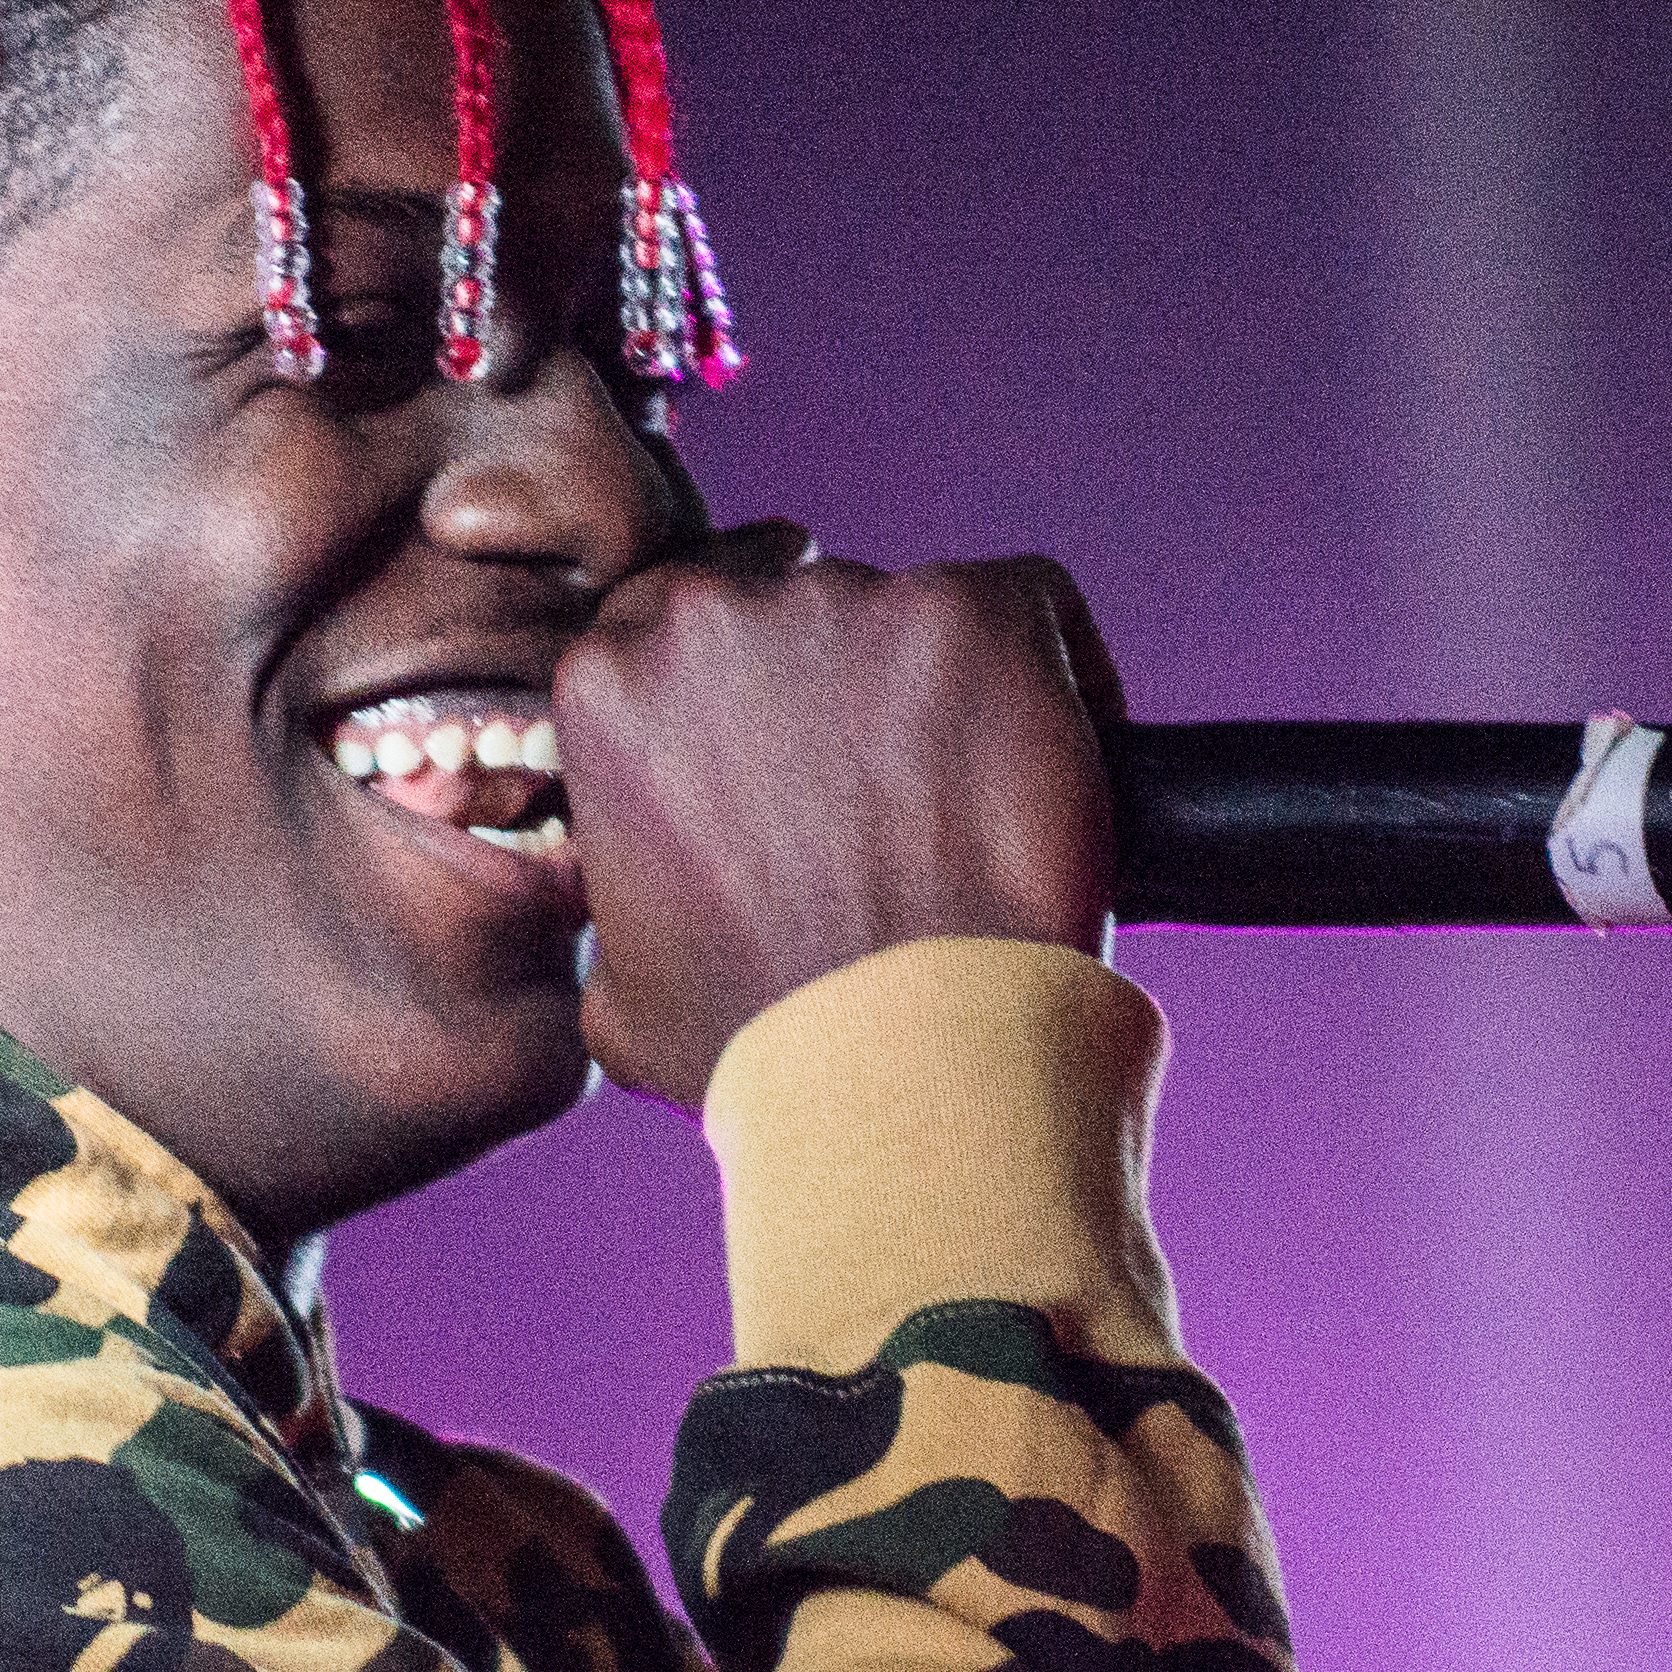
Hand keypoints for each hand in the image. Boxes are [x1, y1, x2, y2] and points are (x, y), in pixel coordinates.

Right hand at [556, 527, 1124, 1108]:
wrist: (904, 1068)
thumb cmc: (765, 1049)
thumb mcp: (619, 989)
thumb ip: (620, 898)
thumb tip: (636, 896)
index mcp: (609, 686)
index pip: (678, 621)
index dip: (751, 680)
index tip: (804, 741)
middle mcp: (712, 619)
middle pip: (797, 606)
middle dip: (844, 687)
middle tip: (898, 800)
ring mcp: (847, 602)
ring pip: (909, 609)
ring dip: (943, 687)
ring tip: (979, 808)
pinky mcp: (974, 612)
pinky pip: (1032, 604)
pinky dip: (1056, 670)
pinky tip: (1062, 767)